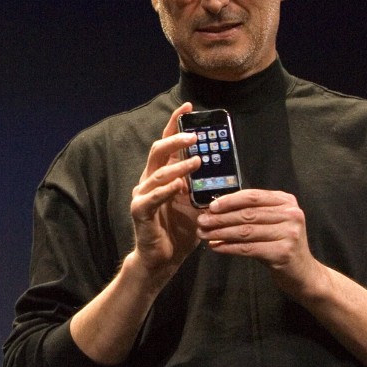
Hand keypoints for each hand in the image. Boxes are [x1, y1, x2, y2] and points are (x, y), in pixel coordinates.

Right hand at [129, 102, 202, 278]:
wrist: (162, 259)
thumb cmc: (179, 230)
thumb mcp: (197, 204)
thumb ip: (204, 186)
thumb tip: (226, 170)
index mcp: (162, 175)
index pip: (167, 144)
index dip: (175, 124)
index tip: (188, 107)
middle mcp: (149, 181)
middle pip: (158, 152)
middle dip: (176, 140)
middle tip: (195, 136)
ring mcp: (142, 196)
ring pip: (157, 173)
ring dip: (178, 166)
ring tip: (197, 162)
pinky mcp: (140, 212)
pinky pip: (152, 198)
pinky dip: (165, 190)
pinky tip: (179, 186)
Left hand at [196, 189, 321, 297]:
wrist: (303, 273)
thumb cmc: (280, 244)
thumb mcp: (270, 223)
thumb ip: (250, 213)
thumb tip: (214, 210)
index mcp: (286, 201)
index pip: (253, 196)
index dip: (229, 201)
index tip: (211, 207)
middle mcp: (291, 214)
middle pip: (247, 214)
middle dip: (220, 218)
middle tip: (201, 222)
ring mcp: (289, 233)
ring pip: (246, 231)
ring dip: (220, 232)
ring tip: (204, 234)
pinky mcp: (283, 252)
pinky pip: (248, 248)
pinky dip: (229, 247)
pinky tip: (216, 247)